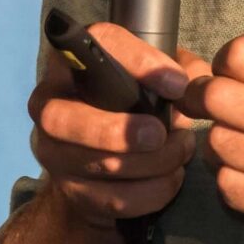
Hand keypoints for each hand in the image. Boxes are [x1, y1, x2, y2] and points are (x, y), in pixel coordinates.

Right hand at [26, 21, 208, 230]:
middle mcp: (48, 104)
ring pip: (96, 164)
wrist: (103, 162)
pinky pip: (112, 198)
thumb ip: (179, 70)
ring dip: (151, 163)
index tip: (176, 84)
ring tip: (181, 151)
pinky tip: (172, 178)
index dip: (136, 61)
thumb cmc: (132, 105)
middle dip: (118, 131)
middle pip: (62, 118)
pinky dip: (152, 192)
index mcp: (71, 62)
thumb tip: (195, 82)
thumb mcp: (154, 79)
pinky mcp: (69, 190)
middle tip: (160, 133)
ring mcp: (53, 151)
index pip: (93, 45)